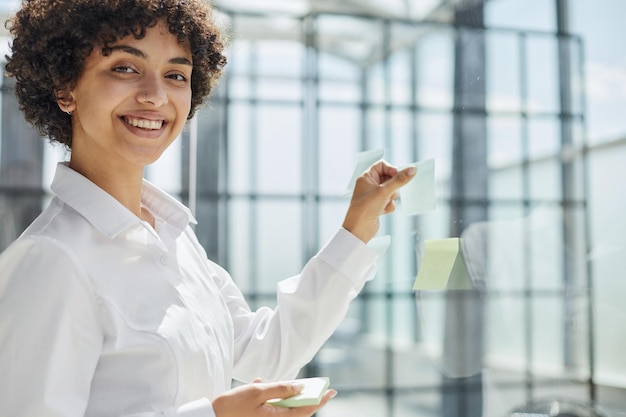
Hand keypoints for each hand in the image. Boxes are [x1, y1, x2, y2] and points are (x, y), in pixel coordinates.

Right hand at [212, 380, 336, 416]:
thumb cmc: (234, 405)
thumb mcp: (258, 391)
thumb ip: (281, 389)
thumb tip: (300, 387)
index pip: (306, 409)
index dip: (320, 400)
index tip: (331, 392)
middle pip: (298, 410)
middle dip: (306, 397)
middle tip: (318, 387)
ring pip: (285, 408)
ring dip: (286, 395)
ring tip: (287, 384)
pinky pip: (272, 408)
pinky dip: (271, 397)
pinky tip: (260, 383)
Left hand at [342, 160, 415, 242]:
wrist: (359, 229)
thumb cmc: (365, 208)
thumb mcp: (384, 191)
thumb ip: (399, 180)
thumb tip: (411, 170)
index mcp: (366, 177)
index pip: (382, 165)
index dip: (391, 169)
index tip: (398, 176)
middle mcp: (369, 185)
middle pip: (389, 178)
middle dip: (392, 186)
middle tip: (390, 192)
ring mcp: (374, 195)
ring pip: (391, 190)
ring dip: (391, 197)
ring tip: (384, 202)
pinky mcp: (378, 205)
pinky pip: (390, 201)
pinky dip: (389, 205)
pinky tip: (382, 211)